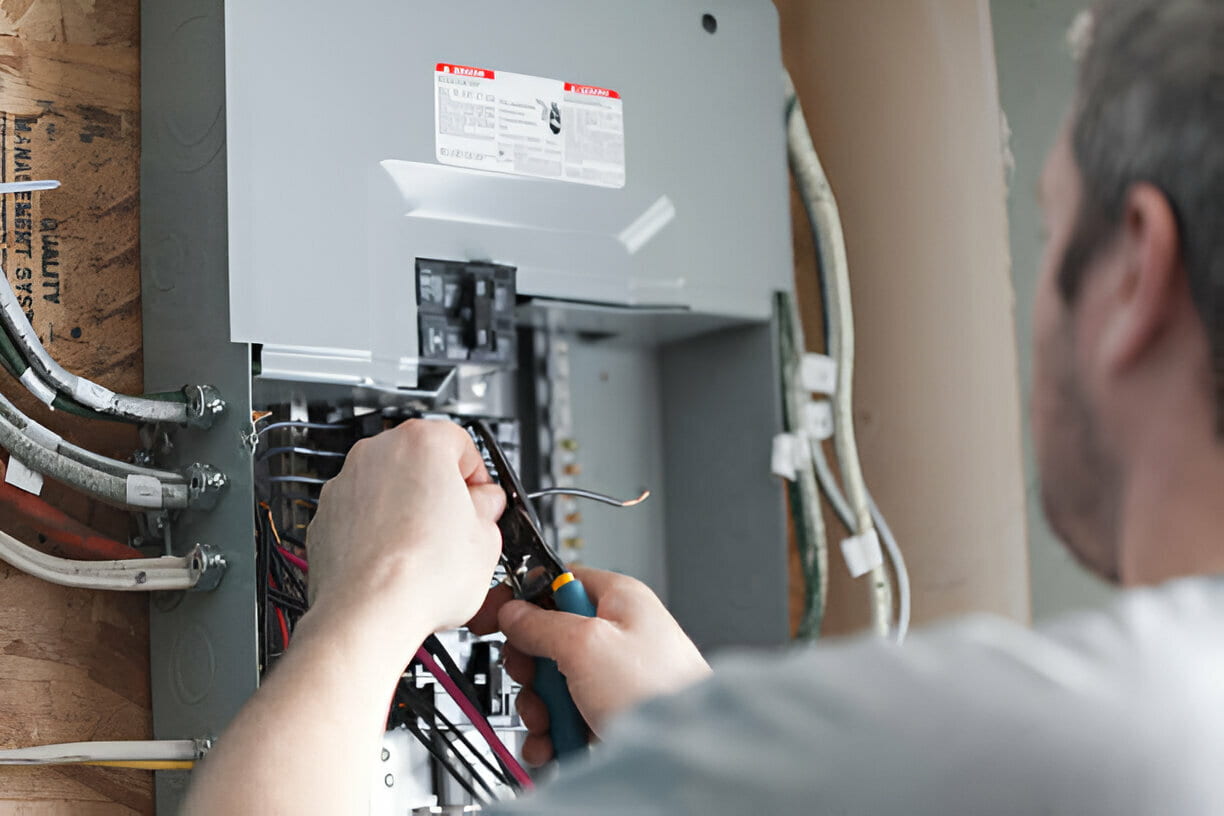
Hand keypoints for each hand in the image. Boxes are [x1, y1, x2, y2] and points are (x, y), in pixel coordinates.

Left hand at [304, 419, 505, 648]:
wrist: (368, 612)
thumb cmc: (421, 575)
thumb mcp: (487, 538)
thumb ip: (488, 508)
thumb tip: (483, 507)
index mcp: (422, 443)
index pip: (462, 444)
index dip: (478, 477)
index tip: (482, 501)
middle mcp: (376, 453)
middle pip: (420, 461)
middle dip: (439, 491)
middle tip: (457, 527)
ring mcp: (345, 484)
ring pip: (387, 488)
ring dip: (406, 511)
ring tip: (425, 552)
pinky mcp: (325, 517)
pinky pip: (360, 515)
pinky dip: (376, 532)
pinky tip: (395, 562)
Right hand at [470, 566, 710, 765]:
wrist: (683, 753)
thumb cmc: (658, 690)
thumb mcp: (586, 644)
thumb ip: (542, 624)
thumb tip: (513, 612)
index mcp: (617, 600)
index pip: (557, 582)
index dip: (524, 599)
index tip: (497, 617)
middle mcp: (616, 634)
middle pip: (548, 639)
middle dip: (532, 669)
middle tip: (536, 682)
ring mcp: (612, 677)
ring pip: (553, 683)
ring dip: (541, 707)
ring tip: (552, 723)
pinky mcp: (609, 713)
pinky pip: (565, 716)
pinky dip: (553, 733)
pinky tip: (554, 745)